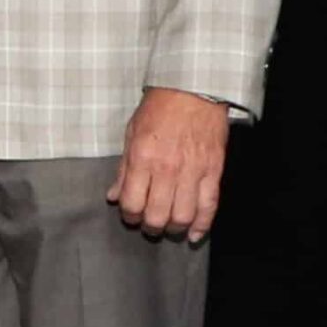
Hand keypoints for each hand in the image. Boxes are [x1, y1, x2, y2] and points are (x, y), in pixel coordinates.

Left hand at [108, 87, 228, 241]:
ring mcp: (193, 172)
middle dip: (150, 227)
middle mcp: (167, 169)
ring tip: (169, 228)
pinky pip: (209, 206)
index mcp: (142, 158)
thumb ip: (123, 168)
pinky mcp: (214, 172)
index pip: (132, 202)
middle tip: (148, 227)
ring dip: (174, 228)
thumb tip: (113, 196)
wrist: (194, 91)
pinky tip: (195, 235)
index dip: (129, 215)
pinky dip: (203, 225)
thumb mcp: (131, 133)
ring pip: (183, 216)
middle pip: (157, 215)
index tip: (130, 216)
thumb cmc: (158, 109)